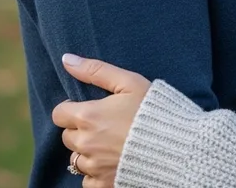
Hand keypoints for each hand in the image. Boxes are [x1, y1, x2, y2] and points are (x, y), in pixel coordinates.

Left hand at [52, 54, 150, 187]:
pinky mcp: (103, 184)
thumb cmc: (153, 109)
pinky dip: (96, 171)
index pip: (59, 113)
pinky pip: (87, 180)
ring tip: (112, 141)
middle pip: (67, 136)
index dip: (72, 108)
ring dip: (88, 150)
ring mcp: (94, 167)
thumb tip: (66, 59)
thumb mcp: (129, 82)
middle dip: (81, 128)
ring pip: (76, 158)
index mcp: (89, 116)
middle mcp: (86, 143)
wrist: (176, 145)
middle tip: (106, 122)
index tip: (90, 106)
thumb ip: (96, 70)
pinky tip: (114, 159)